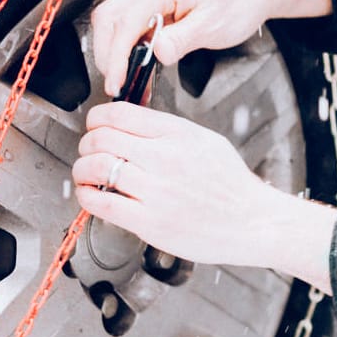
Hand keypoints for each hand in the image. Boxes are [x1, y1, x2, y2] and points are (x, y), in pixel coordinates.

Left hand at [73, 102, 336, 289]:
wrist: (254, 222)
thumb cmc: (233, 186)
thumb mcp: (208, 142)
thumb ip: (169, 131)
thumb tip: (129, 124)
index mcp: (180, 134)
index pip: (120, 114)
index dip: (97, 119)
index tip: (95, 126)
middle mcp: (166, 158)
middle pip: (101, 139)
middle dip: (86, 144)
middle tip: (88, 151)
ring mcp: (157, 191)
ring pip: (96, 168)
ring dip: (82, 169)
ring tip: (86, 173)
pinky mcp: (149, 222)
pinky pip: (101, 203)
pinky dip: (86, 196)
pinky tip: (90, 194)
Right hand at [91, 0, 332, 96]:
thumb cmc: (238, 0)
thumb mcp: (213, 25)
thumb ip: (182, 39)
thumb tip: (156, 53)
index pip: (124, 24)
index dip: (116, 57)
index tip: (116, 82)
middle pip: (108, 20)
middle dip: (107, 54)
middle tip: (117, 84)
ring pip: (114, 22)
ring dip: (114, 51)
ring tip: (127, 80)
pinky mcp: (153, 2)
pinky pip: (130, 25)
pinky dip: (128, 47)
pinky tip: (137, 67)